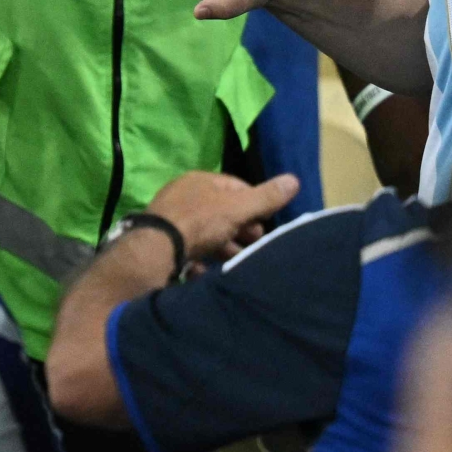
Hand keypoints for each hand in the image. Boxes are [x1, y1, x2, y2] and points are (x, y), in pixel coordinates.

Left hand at [136, 168, 298, 261]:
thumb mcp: (237, 208)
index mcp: (200, 181)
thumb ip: (265, 198)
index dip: (255, 204)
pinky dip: (203, 260)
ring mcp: (172, 219)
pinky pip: (191, 250)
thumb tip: (294, 180)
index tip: (267, 223)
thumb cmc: (199, 221)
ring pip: (208, 234)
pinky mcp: (165, 243)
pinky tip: (211, 271)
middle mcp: (184, 196)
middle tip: (255, 244)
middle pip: (222, 213)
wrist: (157, 248)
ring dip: (225, 248)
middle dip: (241, 230)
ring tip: (239, 262)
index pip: (236, 188)